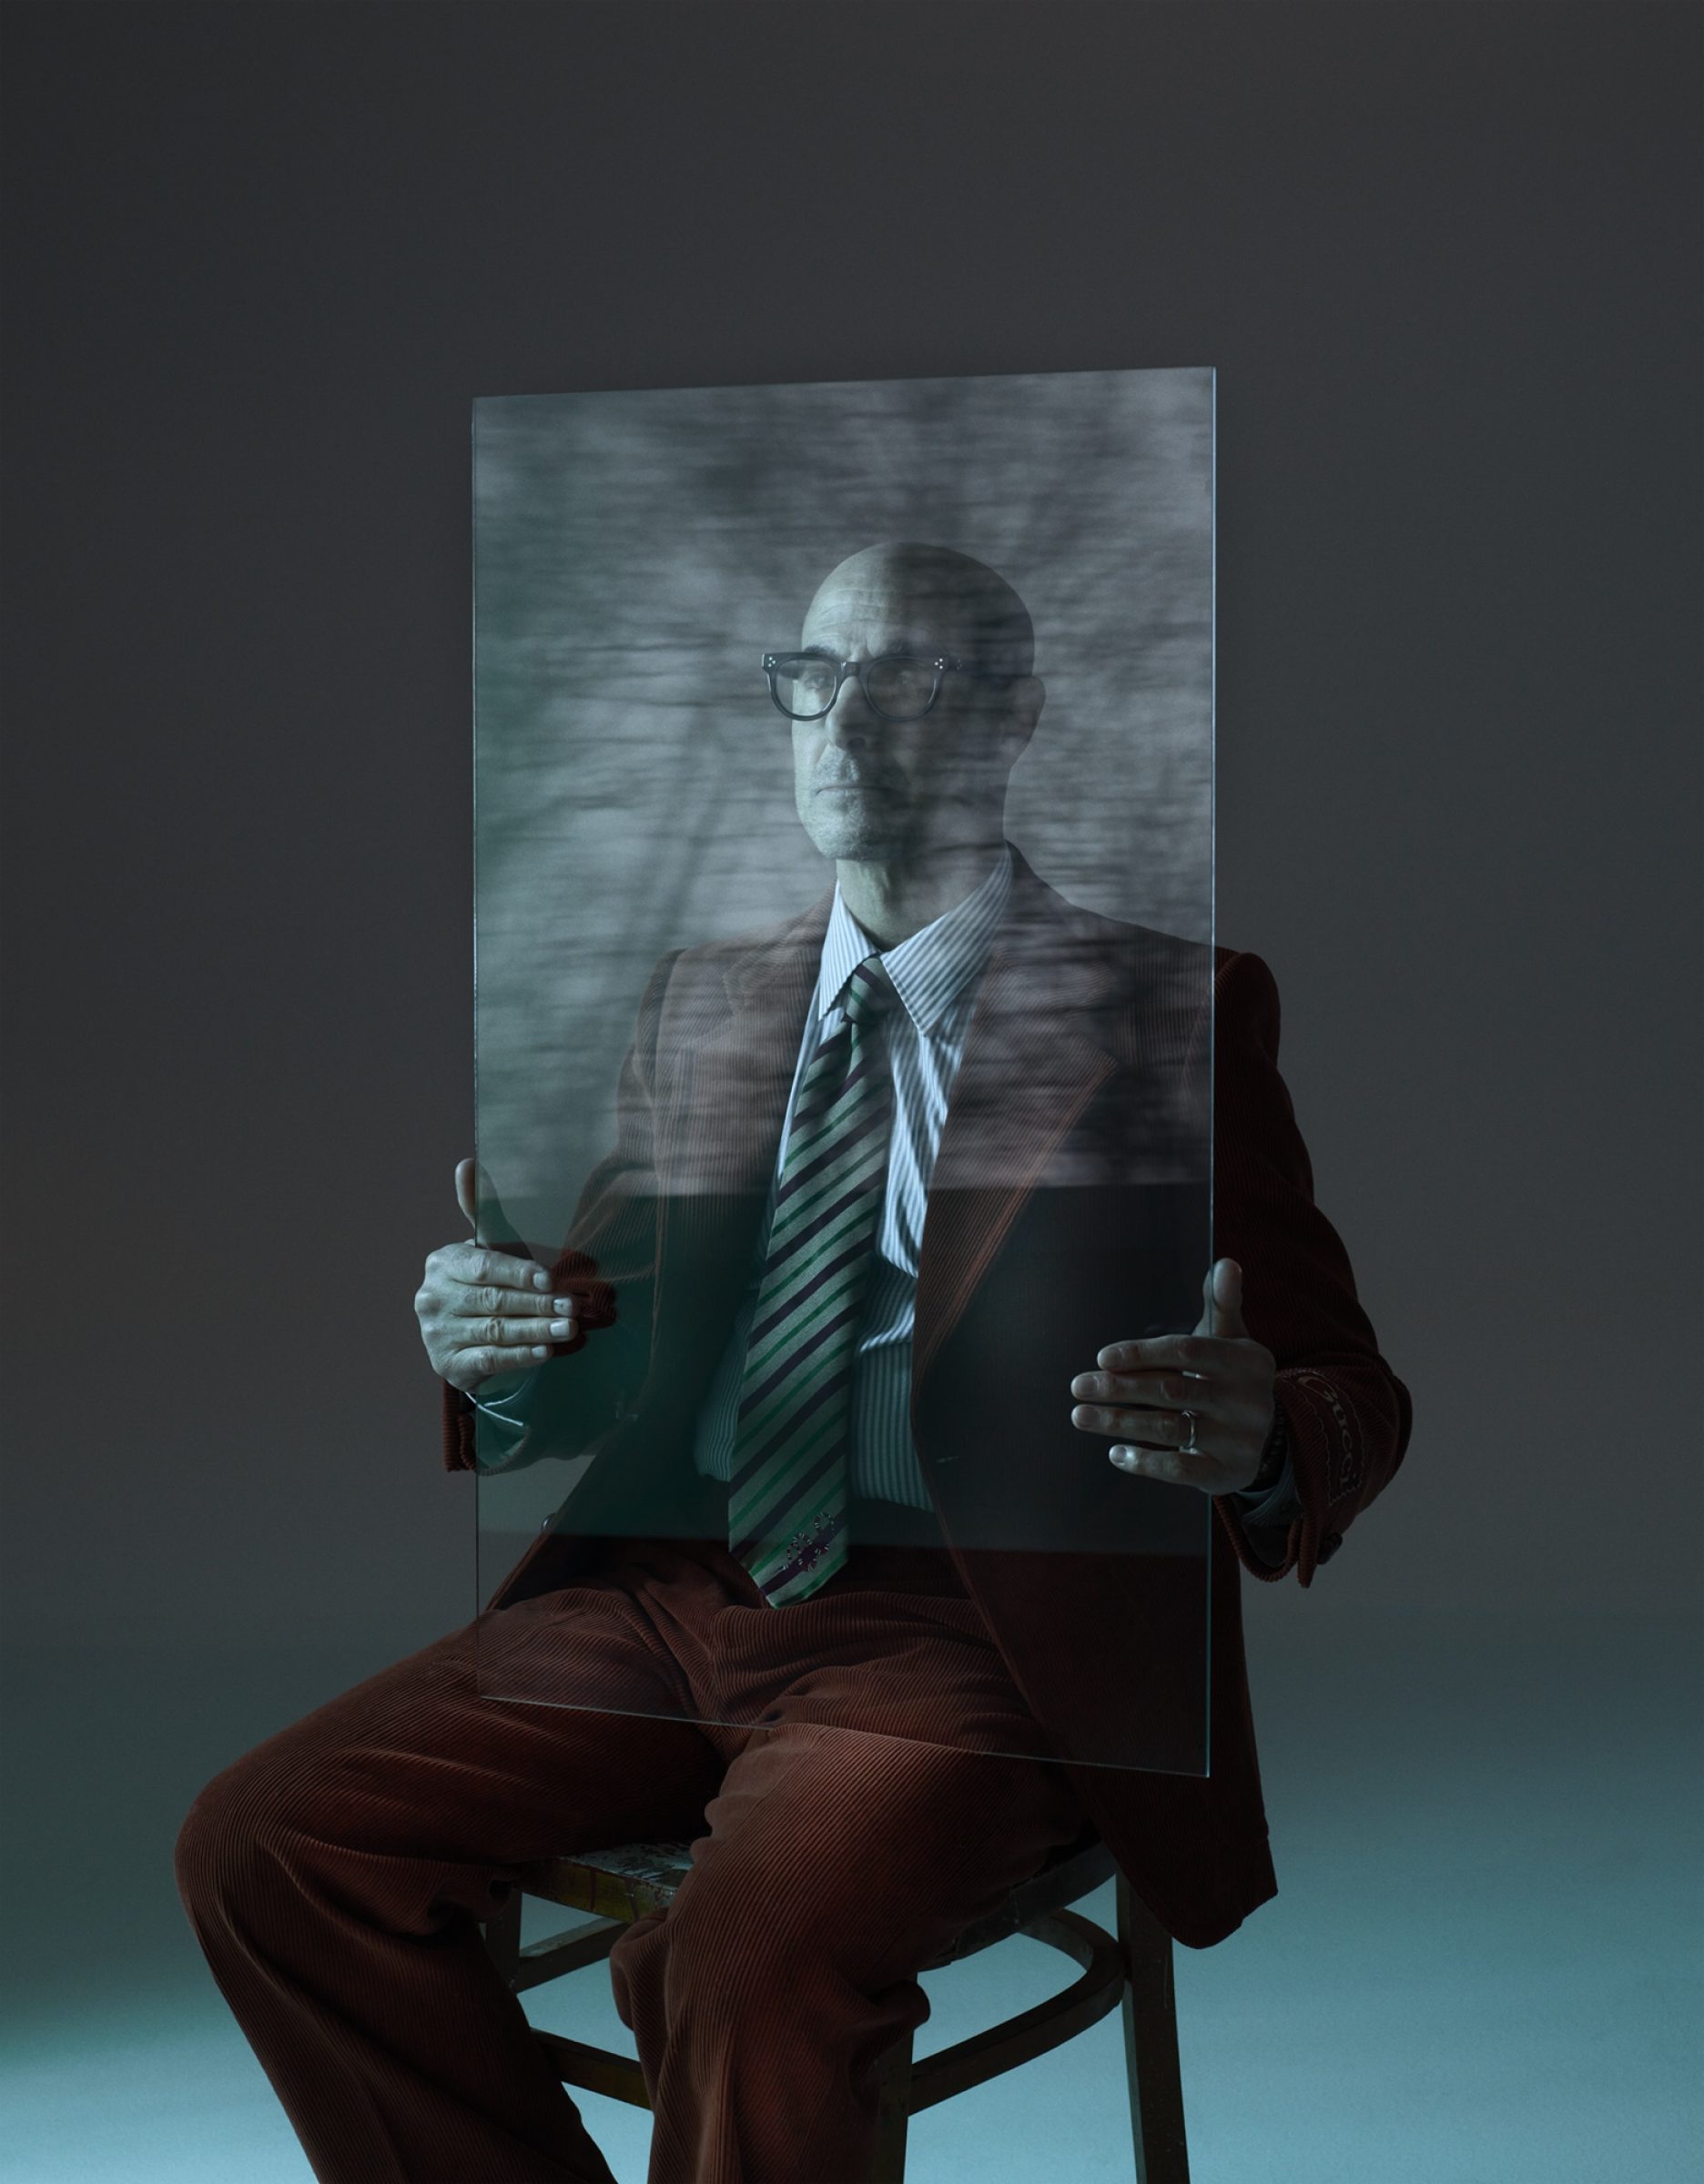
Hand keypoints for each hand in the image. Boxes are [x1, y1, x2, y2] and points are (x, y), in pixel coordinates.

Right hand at [413, 1158, 577, 1393]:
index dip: (518, 1273)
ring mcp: (437, 1334)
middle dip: (536, 1304)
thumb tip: (467, 1162)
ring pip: (494, 1331)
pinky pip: (489, 1359)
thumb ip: (479, 1210)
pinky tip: (544, 1352)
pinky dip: (519, 1356)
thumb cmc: (481, 1283)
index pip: (483, 1267)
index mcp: (443, 1263)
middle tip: (572, 1307)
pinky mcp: (448, 1365)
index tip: (549, 1280)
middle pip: (492, 1300)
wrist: (458, 1337)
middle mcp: (433, 1298)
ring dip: (535, 1330)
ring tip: (567, 1328)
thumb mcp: (483, 1249)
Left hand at [1069, 1259, 1276, 1494]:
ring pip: (1169, 1429)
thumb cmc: (1232, 1377)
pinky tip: (1115, 1453)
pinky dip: (1145, 1462)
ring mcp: (1238, 1439)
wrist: (1270, 1438)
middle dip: (1120, 1388)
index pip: (1187, 1352)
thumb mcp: (1232, 1339)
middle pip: (1171, 1391)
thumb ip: (1222, 1303)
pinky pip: (1181, 1470)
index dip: (1142, 1354)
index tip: (1102, 1358)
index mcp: (1246, 1360)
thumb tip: (1225, 1263)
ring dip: (1119, 1423)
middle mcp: (1246, 1400)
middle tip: (1079, 1386)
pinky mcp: (1227, 1473)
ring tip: (1081, 1416)